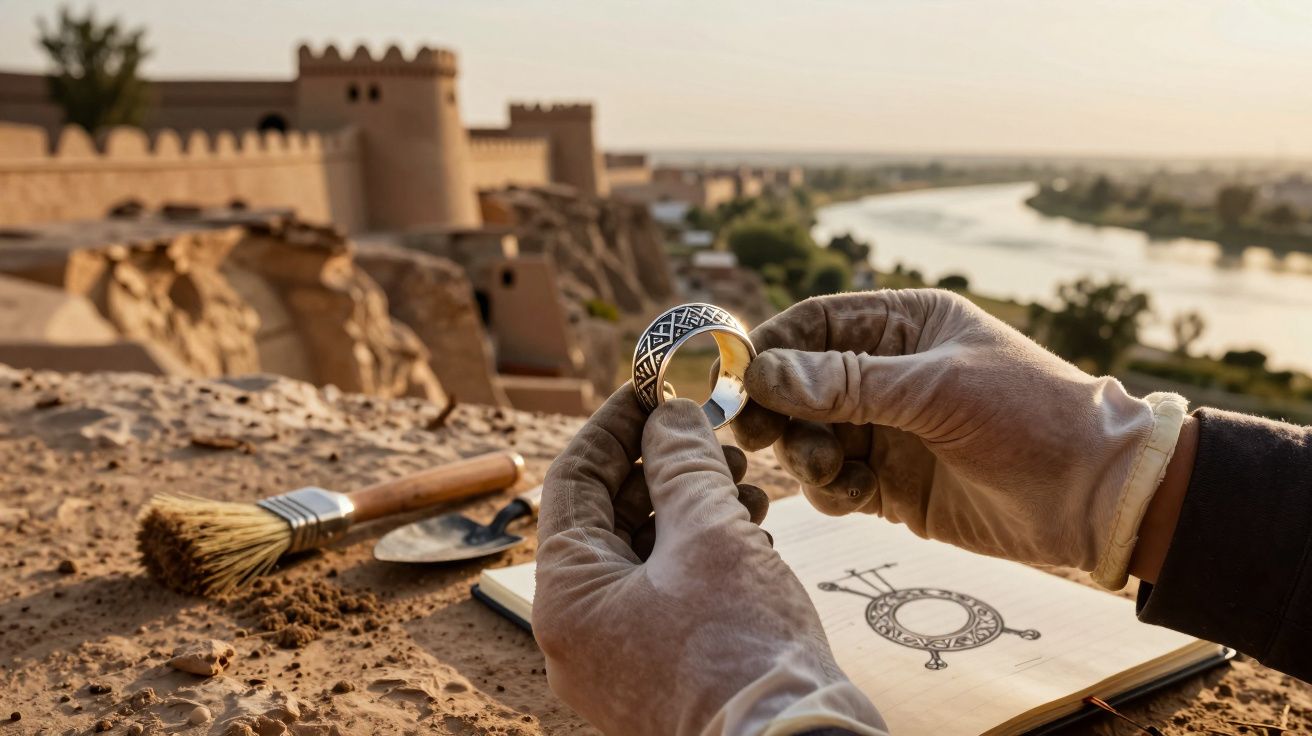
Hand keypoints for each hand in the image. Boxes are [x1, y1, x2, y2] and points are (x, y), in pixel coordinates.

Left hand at [534, 387, 886, 735]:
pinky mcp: (661, 672)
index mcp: (566, 597)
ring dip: (690, 507)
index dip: (613, 425)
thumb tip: (669, 416)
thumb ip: (682, 465)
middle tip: (710, 431)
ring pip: (644, 556)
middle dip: (662, 467)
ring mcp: (619, 658)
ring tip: (744, 480)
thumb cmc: (742, 650)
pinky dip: (702, 554)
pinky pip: (668, 593)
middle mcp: (579, 632)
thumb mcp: (710, 536)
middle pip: (608, 519)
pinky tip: (750, 527)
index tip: (652, 387)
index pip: (572, 482)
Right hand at [733, 290, 1186, 588]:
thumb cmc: (1030, 417)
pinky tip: (855, 495)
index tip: (735, 379)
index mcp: (905, 325)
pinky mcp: (891, 485)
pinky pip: (833, 483)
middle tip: (759, 434)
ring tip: (829, 468)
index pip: (814, 325)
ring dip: (804, 453)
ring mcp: (887, 431)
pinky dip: (829, 490)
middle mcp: (888, 374)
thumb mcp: (936, 389)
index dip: (770, 349)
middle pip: (799, 383)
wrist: (1095, 497)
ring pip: (809, 436)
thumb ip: (847, 383)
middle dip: (776, 408)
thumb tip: (766, 373)